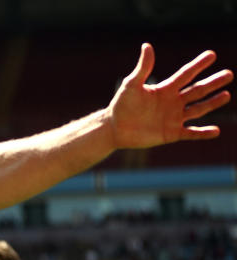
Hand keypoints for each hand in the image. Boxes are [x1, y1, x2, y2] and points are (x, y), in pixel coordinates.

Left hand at [109, 43, 231, 148]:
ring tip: (226, 95)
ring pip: (198, 109)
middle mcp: (173, 102)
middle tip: (228, 74)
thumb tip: (147, 46)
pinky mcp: (171, 133)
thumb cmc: (121, 105)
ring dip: (212, 103)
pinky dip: (203, 133)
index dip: (198, 65)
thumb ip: (143, 68)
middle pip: (197, 90)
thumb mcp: (131, 85)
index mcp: (165, 89)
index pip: (186, 75)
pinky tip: (216, 131)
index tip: (212, 55)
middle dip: (212, 83)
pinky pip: (191, 133)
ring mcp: (173, 118)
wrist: (114, 128)